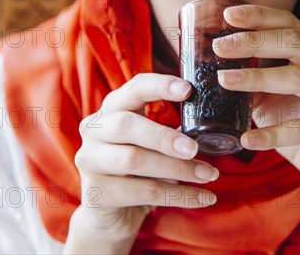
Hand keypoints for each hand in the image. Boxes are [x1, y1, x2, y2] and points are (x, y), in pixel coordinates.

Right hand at [73, 73, 218, 242]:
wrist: (111, 213)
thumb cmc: (139, 166)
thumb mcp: (152, 140)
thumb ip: (171, 126)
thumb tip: (210, 118)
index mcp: (112, 107)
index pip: (134, 88)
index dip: (160, 86)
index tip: (188, 89)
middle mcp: (95, 129)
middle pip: (126, 125)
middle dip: (164, 136)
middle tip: (195, 148)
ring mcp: (89, 161)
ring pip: (134, 160)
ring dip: (177, 169)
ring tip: (209, 174)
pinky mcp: (96, 193)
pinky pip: (143, 193)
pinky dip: (178, 195)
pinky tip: (204, 197)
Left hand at [213, 4, 299, 195]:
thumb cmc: (297, 122)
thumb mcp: (271, 94)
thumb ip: (252, 74)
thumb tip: (209, 60)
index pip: (290, 24)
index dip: (259, 16)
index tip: (227, 14)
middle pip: (296, 42)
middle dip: (254, 41)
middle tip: (219, 46)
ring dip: (258, 78)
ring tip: (223, 80)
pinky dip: (272, 134)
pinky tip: (246, 139)